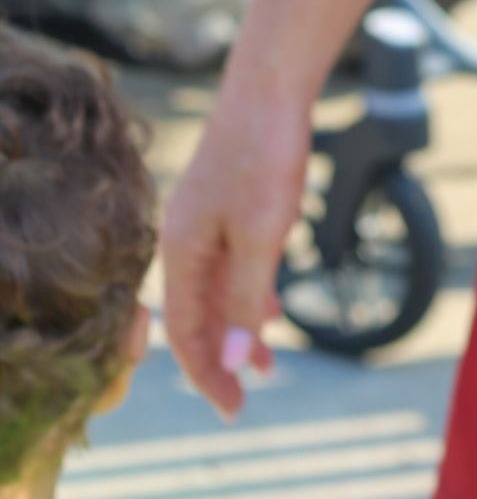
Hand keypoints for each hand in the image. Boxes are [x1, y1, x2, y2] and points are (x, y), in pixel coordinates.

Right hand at [161, 78, 311, 416]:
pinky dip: (248, 292)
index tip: (234, 409)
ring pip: (216, 290)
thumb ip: (247, 299)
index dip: (208, 372)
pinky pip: (230, 264)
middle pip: (196, 315)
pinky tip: (271, 305)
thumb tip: (236, 362)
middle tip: (249, 395)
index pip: (184, 330)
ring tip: (268, 361)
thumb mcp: (262, 236)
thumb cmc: (265, 158)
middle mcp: (184, 239)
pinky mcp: (228, 205)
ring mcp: (205, 221)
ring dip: (239, 328)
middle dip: (222, 357)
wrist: (272, 89)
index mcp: (181, 251)